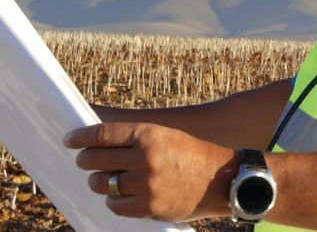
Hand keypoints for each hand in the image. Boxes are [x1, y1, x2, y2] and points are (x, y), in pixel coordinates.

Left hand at [64, 123, 239, 221]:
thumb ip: (135, 139)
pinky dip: (115, 201)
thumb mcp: (166, 137)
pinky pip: (115, 205)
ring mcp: (146, 183)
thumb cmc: (192, 155)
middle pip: (95, 159)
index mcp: (149, 134)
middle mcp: (145, 157)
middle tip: (85, 162)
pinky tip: (122, 195)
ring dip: (100, 182)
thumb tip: (96, 145)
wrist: (223, 180)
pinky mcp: (148, 206)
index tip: (70, 140)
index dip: (80, 137)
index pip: (102, 134)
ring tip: (107, 180)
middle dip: (85, 161)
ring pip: (102, 184)